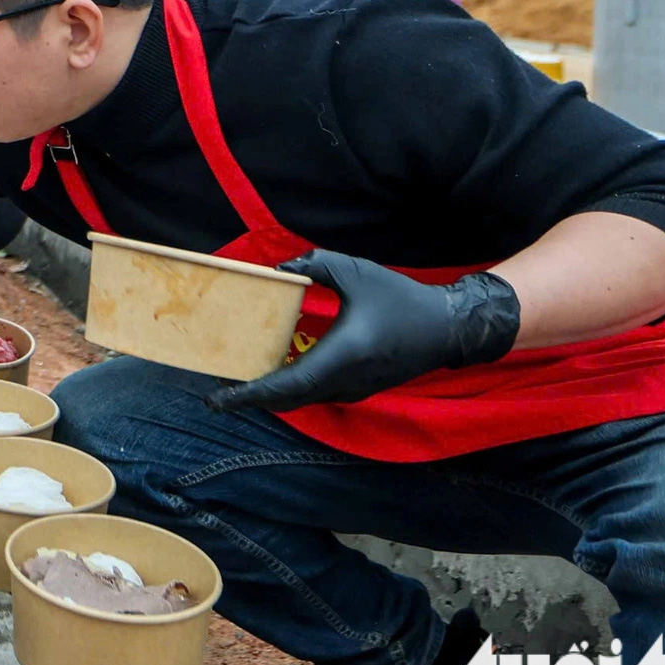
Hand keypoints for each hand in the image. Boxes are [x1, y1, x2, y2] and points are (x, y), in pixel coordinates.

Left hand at [206, 251, 519, 411]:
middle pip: (287, 400)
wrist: (446, 328)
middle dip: (251, 397)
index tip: (218, 398)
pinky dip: (290, 390)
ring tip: (240, 381)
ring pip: (301, 400)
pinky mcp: (358, 389)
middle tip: (218, 390)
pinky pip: (316, 395)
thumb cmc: (401, 299)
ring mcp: (352, 390)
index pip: (285, 386)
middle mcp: (344, 381)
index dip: (249, 394)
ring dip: (270, 394)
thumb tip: (280, 269)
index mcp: (341, 356)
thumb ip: (315, 264)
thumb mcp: (356, 272)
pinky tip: (276, 372)